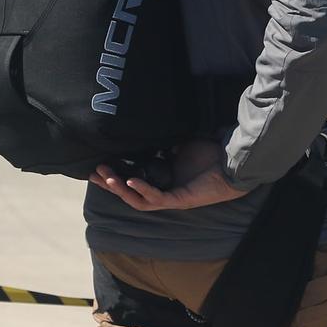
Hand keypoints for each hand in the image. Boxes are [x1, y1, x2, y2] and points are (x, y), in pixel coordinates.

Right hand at [88, 139, 247, 210]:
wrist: (235, 160)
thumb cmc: (212, 152)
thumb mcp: (181, 142)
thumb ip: (164, 140)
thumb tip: (147, 127)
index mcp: (164, 178)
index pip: (134, 178)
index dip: (117, 173)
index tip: (100, 163)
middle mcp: (166, 189)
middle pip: (131, 192)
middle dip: (111, 184)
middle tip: (92, 173)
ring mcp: (173, 197)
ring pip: (139, 199)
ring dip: (121, 189)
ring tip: (105, 178)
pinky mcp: (182, 200)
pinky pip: (157, 199)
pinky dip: (143, 190)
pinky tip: (130, 181)